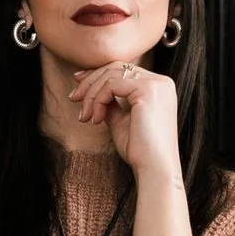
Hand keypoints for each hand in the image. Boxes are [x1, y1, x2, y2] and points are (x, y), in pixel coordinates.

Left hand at [68, 59, 180, 180]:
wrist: (154, 168)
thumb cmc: (140, 150)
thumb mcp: (121, 121)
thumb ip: (111, 104)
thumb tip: (93, 93)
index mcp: (159, 88)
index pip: (124, 70)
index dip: (99, 75)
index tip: (78, 86)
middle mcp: (161, 82)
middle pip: (117, 67)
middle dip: (90, 81)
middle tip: (73, 98)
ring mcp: (156, 85)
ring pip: (112, 75)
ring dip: (92, 95)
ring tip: (85, 116)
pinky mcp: (148, 91)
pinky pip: (112, 85)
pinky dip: (98, 100)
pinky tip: (95, 119)